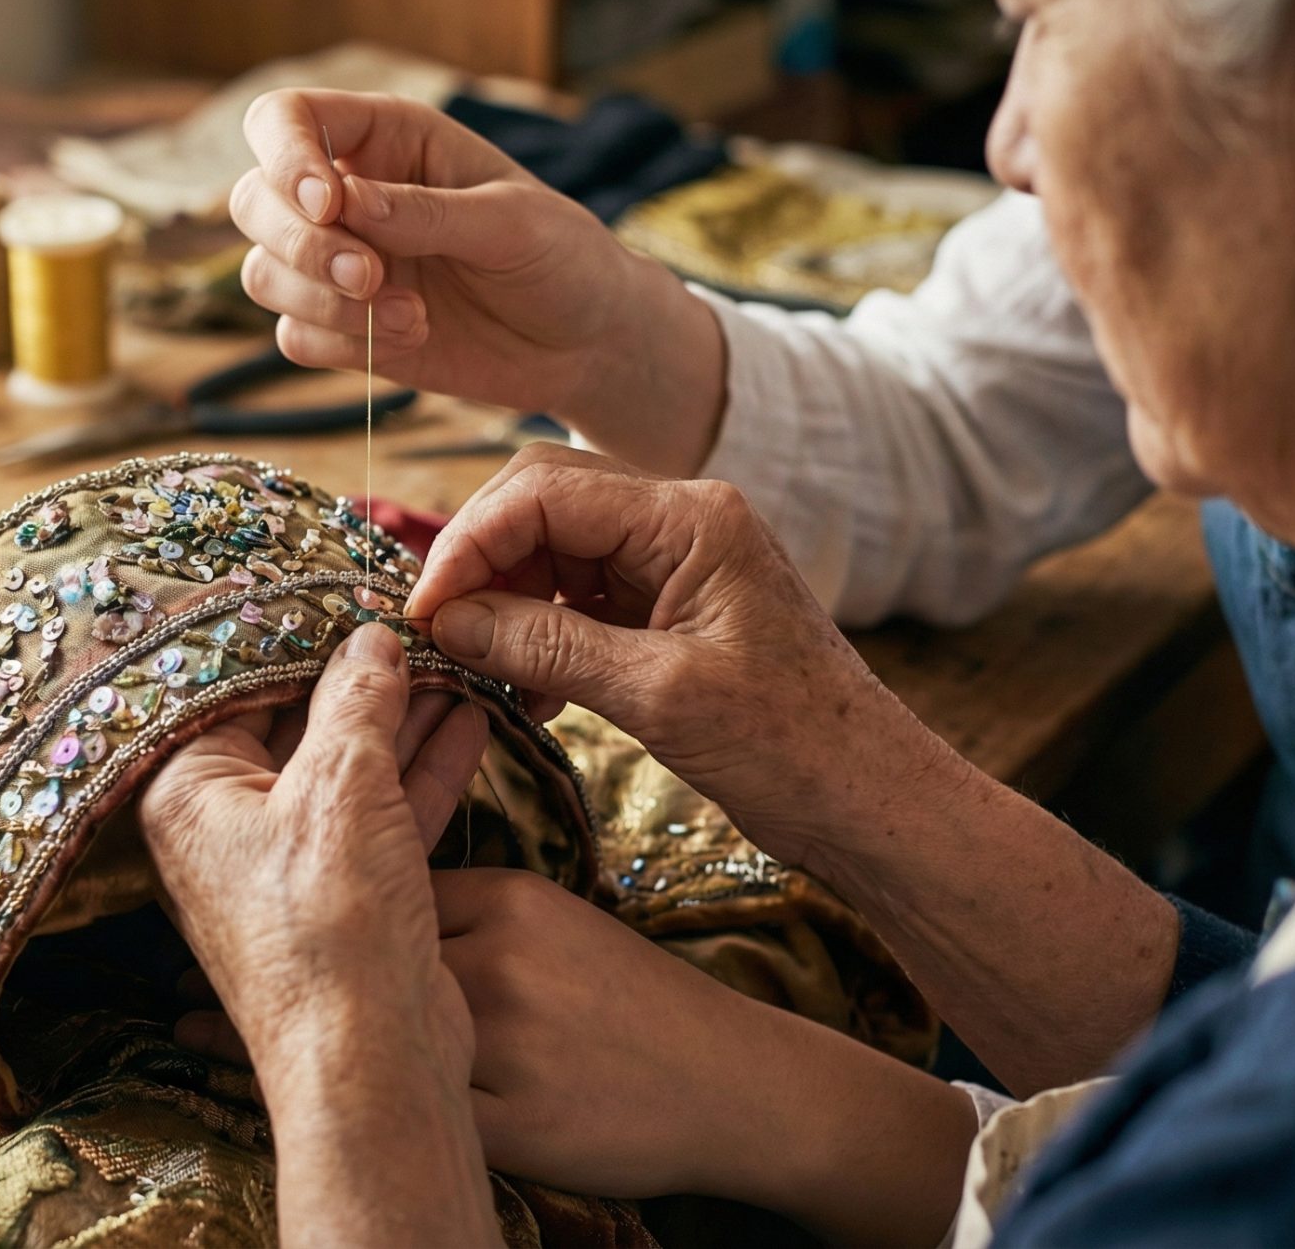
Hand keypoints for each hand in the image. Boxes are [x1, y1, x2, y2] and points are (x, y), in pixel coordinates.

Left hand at [139, 624, 501, 1244]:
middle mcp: (224, 830)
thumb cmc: (332, 930)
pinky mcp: (342, 898)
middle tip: (413, 623)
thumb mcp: (344, 786)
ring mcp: (285, 868)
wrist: (373, 1064)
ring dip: (400, 719)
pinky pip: (378, 815)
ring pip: (344, 770)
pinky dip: (420, 772)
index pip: (231, 686)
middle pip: (291, 724)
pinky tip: (469, 722)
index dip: (292, 636)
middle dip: (359, 677)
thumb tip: (368, 639)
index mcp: (188, 794)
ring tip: (456, 662)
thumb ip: (356, 699)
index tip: (343, 593)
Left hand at [179, 866, 979, 1244]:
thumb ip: (464, 896)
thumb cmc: (635, 1003)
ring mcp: (500, 1039)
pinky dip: (330, 1100)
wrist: (733, 1085)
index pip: (383, 874)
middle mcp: (496, 962)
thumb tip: (381, 889)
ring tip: (178, 1023)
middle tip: (176, 968)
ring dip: (275, 1022)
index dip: (307, 870)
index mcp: (508, 902)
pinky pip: (401, 1103)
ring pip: (369, 1018)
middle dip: (272, 942)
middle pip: (359, 939)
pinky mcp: (510, 1115)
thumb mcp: (551, 919)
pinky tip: (263, 1097)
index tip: (239, 882)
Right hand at [233, 89, 725, 472]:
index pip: (286, 118)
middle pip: (255, 201)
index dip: (285, 156)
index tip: (327, 204)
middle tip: (371, 276)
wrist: (588, 342)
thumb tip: (342, 202)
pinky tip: (411, 339)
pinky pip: (294, 336)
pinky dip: (339, 343)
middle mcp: (349, 195)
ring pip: (263, 273)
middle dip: (302, 245)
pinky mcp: (346, 329)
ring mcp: (341, 265)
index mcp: (387, 138)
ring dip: (322, 301)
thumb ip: (426, 211)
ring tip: (410, 317)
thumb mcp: (511, 221)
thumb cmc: (562, 257)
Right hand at [405, 446, 951, 865]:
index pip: (545, 491)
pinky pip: (580, 598)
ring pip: (555, 551)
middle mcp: (682, 522)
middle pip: (543, 503)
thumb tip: (446, 621)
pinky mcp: (671, 610)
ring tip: (481, 669)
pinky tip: (528, 693)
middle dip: (480, 562)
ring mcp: (676, 565)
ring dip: (506, 604)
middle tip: (435, 631)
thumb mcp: (658, 695)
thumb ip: (547, 647)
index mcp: (691, 518)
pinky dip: (539, 635)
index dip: (469, 544)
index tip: (423, 611)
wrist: (871, 802)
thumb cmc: (793, 746)